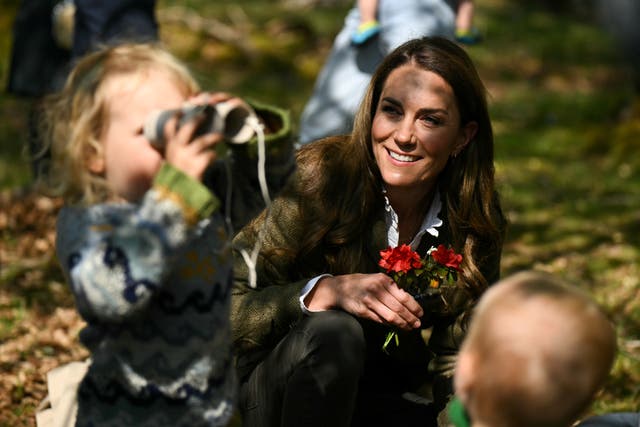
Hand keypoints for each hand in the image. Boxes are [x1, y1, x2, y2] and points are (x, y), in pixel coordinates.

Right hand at [162, 111, 220, 180]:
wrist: (177, 196)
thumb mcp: (172, 161)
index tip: (182, 109)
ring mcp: (186, 157)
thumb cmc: (177, 177)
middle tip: (205, 116)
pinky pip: (210, 155)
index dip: (175, 116)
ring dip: (213, 137)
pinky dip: (213, 156)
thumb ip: (178, 150)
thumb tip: (193, 139)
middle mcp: (176, 150)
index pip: (169, 126)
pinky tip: (214, 157)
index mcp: (169, 147)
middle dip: (198, 119)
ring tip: (220, 136)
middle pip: (188, 127)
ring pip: (203, 141)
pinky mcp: (197, 166)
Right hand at [306, 273, 422, 330]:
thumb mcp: (377, 280)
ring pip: (390, 316)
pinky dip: (389, 324)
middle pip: (399, 308)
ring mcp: (369, 301)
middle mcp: (376, 290)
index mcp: (383, 280)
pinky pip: (380, 320)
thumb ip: (391, 289)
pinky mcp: (363, 311)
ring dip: (402, 324)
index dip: (414, 307)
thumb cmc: (362, 283)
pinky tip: (395, 326)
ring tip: (409, 327)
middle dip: (410, 318)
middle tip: (418, 324)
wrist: (339, 288)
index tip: (421, 313)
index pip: (403, 296)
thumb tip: (409, 302)